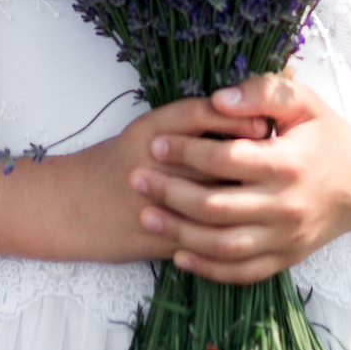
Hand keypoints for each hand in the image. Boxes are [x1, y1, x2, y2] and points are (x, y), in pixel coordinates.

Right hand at [56, 97, 270, 264]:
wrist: (67, 206)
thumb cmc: (111, 165)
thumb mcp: (144, 132)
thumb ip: (189, 125)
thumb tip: (244, 121)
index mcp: (150, 129)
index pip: (203, 114)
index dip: (239, 118)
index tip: (266, 123)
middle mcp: (154, 161)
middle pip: (216, 156)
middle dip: (253, 159)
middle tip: (283, 158)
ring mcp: (156, 201)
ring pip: (214, 198)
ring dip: (245, 197)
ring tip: (269, 194)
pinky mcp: (158, 235)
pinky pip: (203, 234)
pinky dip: (228, 230)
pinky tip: (247, 225)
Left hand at [128, 73, 350, 284]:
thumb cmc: (324, 136)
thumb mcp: (302, 102)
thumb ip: (261, 93)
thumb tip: (218, 100)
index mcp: (288, 164)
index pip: (226, 159)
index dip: (186, 150)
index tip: (155, 144)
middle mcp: (287, 206)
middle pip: (216, 206)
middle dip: (170, 192)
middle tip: (136, 179)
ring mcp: (286, 238)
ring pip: (223, 245)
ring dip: (179, 233)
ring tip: (146, 215)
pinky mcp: (285, 259)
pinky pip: (241, 272)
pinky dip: (207, 269)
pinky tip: (178, 254)